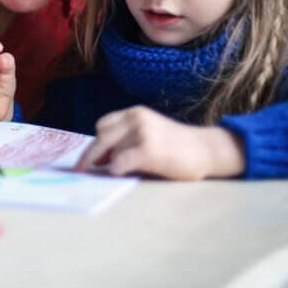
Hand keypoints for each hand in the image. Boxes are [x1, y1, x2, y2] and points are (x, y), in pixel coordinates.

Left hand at [75, 106, 245, 179]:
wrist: (207, 150)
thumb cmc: (178, 147)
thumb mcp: (149, 134)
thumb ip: (126, 141)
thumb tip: (99, 160)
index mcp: (134, 113)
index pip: (103, 126)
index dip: (96, 143)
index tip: (89, 159)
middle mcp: (136, 118)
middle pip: (101, 138)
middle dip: (89, 157)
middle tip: (80, 171)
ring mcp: (142, 133)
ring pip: (110, 152)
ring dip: (109, 165)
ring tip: (118, 173)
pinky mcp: (148, 150)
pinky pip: (119, 162)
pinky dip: (116, 170)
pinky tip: (121, 174)